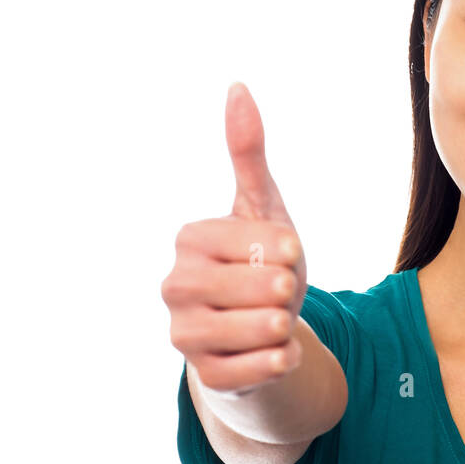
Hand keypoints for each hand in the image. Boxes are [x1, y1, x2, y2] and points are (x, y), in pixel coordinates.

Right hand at [161, 82, 309, 392]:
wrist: (262, 331)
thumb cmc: (262, 261)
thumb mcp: (263, 207)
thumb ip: (248, 153)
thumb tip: (238, 87)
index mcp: (189, 239)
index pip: (259, 240)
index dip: (288, 250)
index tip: (286, 254)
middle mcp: (175, 285)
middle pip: (265, 286)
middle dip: (289, 290)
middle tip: (278, 292)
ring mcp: (183, 333)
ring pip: (263, 328)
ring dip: (288, 324)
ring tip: (279, 318)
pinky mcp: (204, 376)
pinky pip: (259, 369)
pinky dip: (282, 360)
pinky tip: (279, 351)